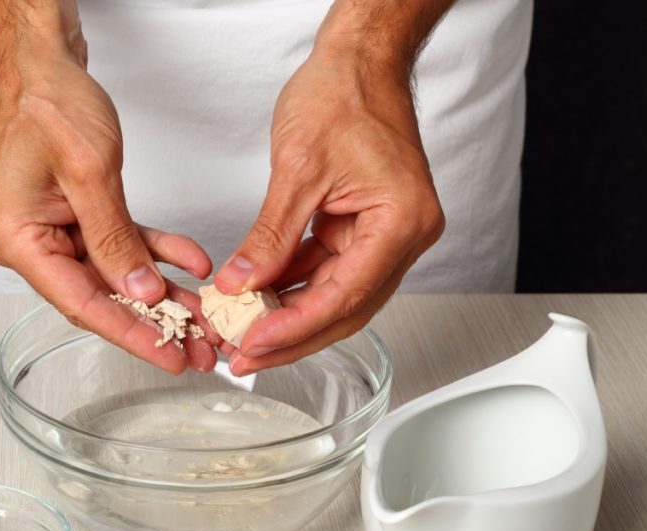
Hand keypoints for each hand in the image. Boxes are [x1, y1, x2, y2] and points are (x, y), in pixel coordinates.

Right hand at [0, 14, 218, 372]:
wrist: (39, 57)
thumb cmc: (46, 98)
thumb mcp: (89, 171)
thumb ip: (115, 239)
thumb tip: (140, 291)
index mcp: (15, 238)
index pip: (80, 302)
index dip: (130, 333)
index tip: (170, 356)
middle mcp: (28, 240)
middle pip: (98, 295)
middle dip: (154, 321)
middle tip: (199, 347)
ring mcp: (50, 227)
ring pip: (114, 273)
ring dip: (162, 292)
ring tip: (204, 316)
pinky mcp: (72, 212)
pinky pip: (118, 241)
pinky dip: (154, 250)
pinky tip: (191, 262)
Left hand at [214, 10, 446, 375]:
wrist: (359, 60)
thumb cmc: (345, 93)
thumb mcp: (299, 169)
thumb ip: (272, 236)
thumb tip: (242, 284)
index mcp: (403, 221)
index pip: (348, 295)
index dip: (297, 327)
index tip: (256, 342)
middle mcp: (403, 235)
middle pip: (346, 308)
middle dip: (292, 336)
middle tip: (245, 355)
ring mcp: (385, 234)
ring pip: (335, 296)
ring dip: (289, 316)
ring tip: (243, 333)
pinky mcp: (362, 227)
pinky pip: (326, 270)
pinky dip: (292, 286)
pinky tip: (258, 300)